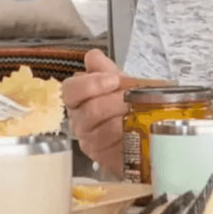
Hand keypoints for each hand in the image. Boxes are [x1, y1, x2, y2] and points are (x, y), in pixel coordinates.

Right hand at [63, 49, 131, 178]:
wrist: (142, 131)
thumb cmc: (125, 104)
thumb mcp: (119, 82)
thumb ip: (105, 69)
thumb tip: (92, 56)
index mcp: (78, 98)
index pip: (70, 90)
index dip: (90, 84)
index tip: (113, 79)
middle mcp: (79, 119)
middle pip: (89, 110)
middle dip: (114, 102)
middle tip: (131, 99)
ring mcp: (89, 140)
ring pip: (103, 130)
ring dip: (123, 119)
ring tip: (138, 113)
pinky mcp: (101, 156)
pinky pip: (113, 147)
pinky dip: (127, 136)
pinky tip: (136, 130)